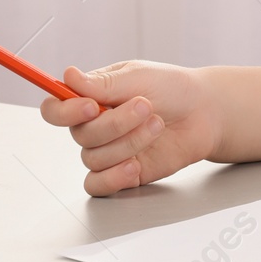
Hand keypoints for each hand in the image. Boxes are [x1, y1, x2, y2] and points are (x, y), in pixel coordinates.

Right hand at [40, 61, 221, 196]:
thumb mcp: (139, 77)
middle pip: (80, 135)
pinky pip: (97, 185)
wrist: (205, 112)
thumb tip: (68, 76)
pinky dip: (113, 178)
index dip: (65, 111)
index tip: (92, 106)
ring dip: (129, 142)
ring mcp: (108, 151)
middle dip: (116, 123)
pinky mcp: (122, 173)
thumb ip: (102, 83)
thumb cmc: (172, 88)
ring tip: (157, 125)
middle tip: (146, 106)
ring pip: (94, 158)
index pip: (55, 109)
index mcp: (91, 97)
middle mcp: (94, 126)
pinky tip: (134, 166)